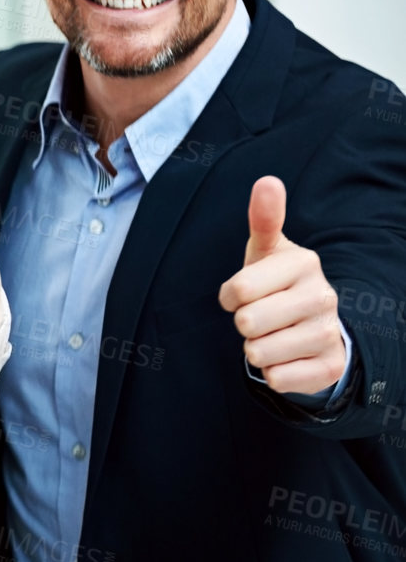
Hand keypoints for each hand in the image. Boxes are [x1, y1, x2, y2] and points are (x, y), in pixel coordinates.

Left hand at [219, 177, 345, 395]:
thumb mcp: (266, 250)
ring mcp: (330, 333)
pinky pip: (278, 379)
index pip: (238, 290)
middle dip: (244, 324)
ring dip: (256, 349)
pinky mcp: (331, 367)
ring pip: (260, 353)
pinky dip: (272, 374)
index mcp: (304, 263)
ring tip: (272, 336)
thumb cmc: (275, 282)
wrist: (312, 326)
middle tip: (260, 317)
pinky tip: (285, 358)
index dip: (230, 297)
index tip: (242, 294)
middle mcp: (324, 297)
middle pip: (248, 323)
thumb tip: (268, 182)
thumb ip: (264, 218)